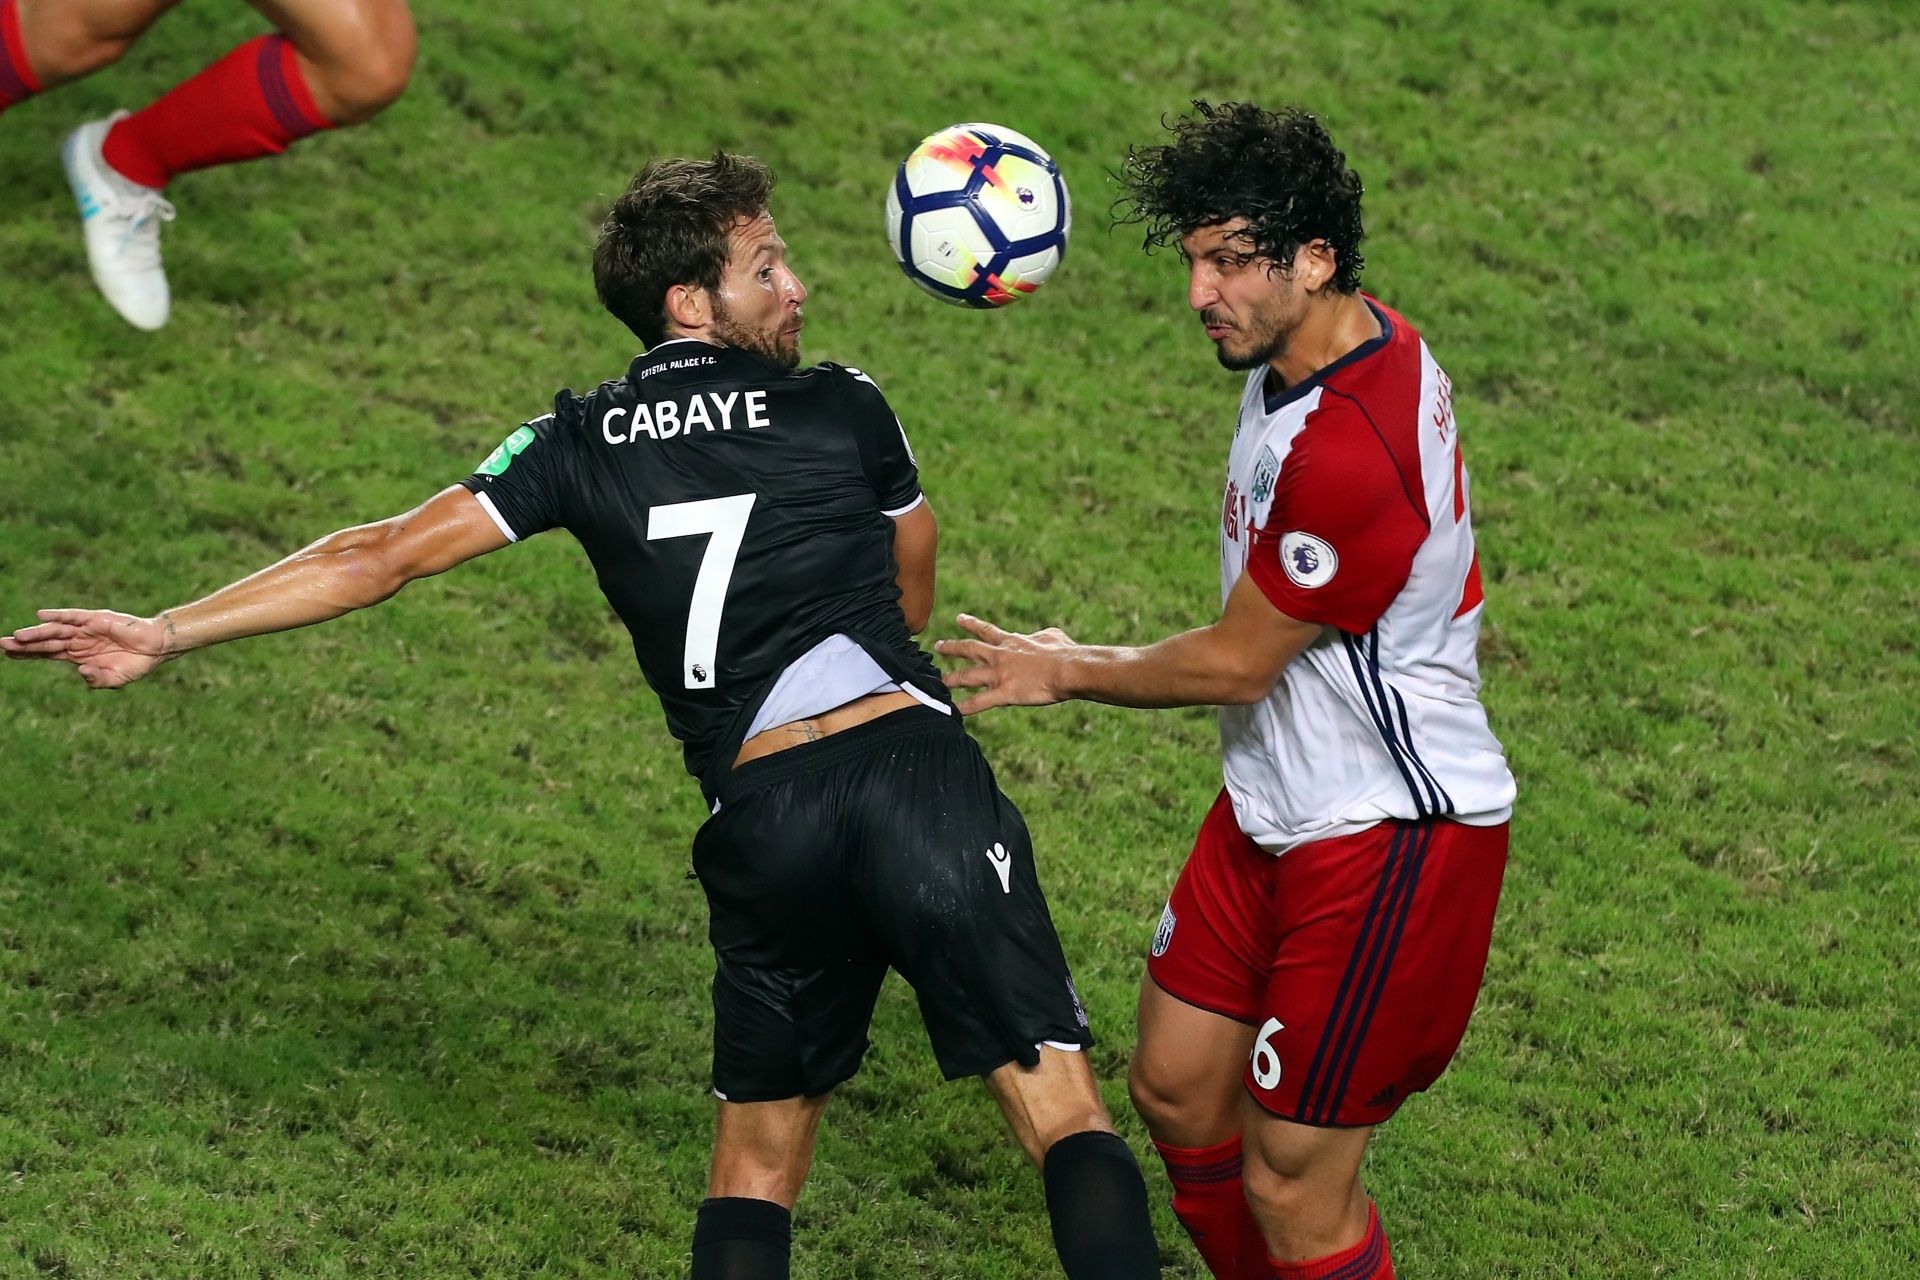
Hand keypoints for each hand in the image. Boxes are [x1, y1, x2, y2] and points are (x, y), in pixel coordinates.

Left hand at [1, 609, 170, 689]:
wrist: (156, 648)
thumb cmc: (136, 664)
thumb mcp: (115, 680)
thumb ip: (97, 680)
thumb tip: (81, 671)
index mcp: (79, 656)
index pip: (47, 653)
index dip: (28, 654)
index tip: (7, 654)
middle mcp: (78, 641)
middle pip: (46, 642)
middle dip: (24, 645)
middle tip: (2, 644)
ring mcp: (86, 629)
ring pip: (56, 630)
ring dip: (37, 632)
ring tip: (17, 636)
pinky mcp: (97, 620)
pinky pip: (74, 616)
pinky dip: (58, 615)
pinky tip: (41, 615)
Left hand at [934, 613, 1076, 714]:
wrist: (1067, 669)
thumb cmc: (1064, 652)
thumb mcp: (1051, 636)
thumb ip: (1041, 636)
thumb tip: (1042, 636)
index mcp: (1011, 641)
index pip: (986, 630)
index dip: (971, 624)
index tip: (959, 619)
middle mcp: (999, 656)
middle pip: (969, 650)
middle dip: (951, 648)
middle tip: (937, 646)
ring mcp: (999, 675)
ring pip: (967, 676)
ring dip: (951, 679)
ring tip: (938, 682)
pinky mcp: (1004, 693)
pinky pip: (980, 702)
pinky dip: (966, 707)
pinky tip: (954, 711)